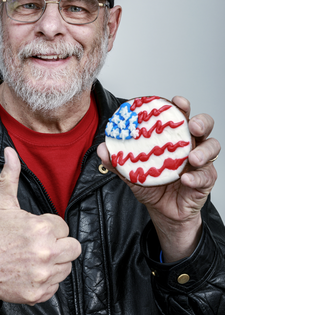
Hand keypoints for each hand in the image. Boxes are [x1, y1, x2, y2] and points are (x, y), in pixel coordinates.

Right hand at [0, 147, 81, 314]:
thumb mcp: (2, 205)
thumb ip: (11, 177)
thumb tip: (10, 151)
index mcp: (41, 228)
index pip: (63, 227)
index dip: (50, 229)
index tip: (34, 232)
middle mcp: (46, 251)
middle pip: (74, 248)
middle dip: (60, 246)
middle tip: (40, 247)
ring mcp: (43, 274)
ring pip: (67, 268)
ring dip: (55, 264)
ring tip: (33, 259)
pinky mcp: (39, 292)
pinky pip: (56, 286)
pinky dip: (46, 282)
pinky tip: (30, 273)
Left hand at [96, 96, 219, 261]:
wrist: (163, 212)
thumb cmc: (153, 186)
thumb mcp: (132, 173)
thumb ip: (118, 161)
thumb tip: (102, 148)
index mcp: (174, 137)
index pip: (181, 116)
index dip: (182, 106)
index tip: (177, 102)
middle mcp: (191, 145)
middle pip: (205, 125)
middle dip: (201, 122)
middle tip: (192, 126)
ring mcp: (201, 162)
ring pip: (212, 147)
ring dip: (203, 151)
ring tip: (192, 158)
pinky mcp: (205, 180)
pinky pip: (206, 175)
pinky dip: (197, 177)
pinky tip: (186, 180)